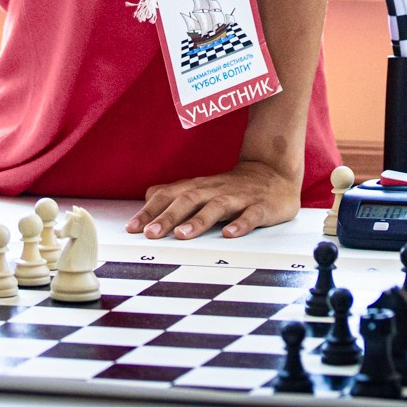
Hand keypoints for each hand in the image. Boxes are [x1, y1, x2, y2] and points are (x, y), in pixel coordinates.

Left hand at [126, 159, 300, 240]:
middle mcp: (215, 190)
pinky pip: (251, 215)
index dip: (150, 211)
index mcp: (199, 187)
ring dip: (198, 221)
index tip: (132, 228)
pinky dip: (240, 224)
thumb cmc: (233, 185)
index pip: (169, 196)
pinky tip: (229, 235)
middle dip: (168, 217)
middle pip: (188, 200)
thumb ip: (176, 193)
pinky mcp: (261, 207)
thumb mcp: (202, 187)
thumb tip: (148, 197)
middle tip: (150, 234)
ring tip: (182, 235)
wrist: (274, 171)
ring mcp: (239, 198)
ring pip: (216, 207)